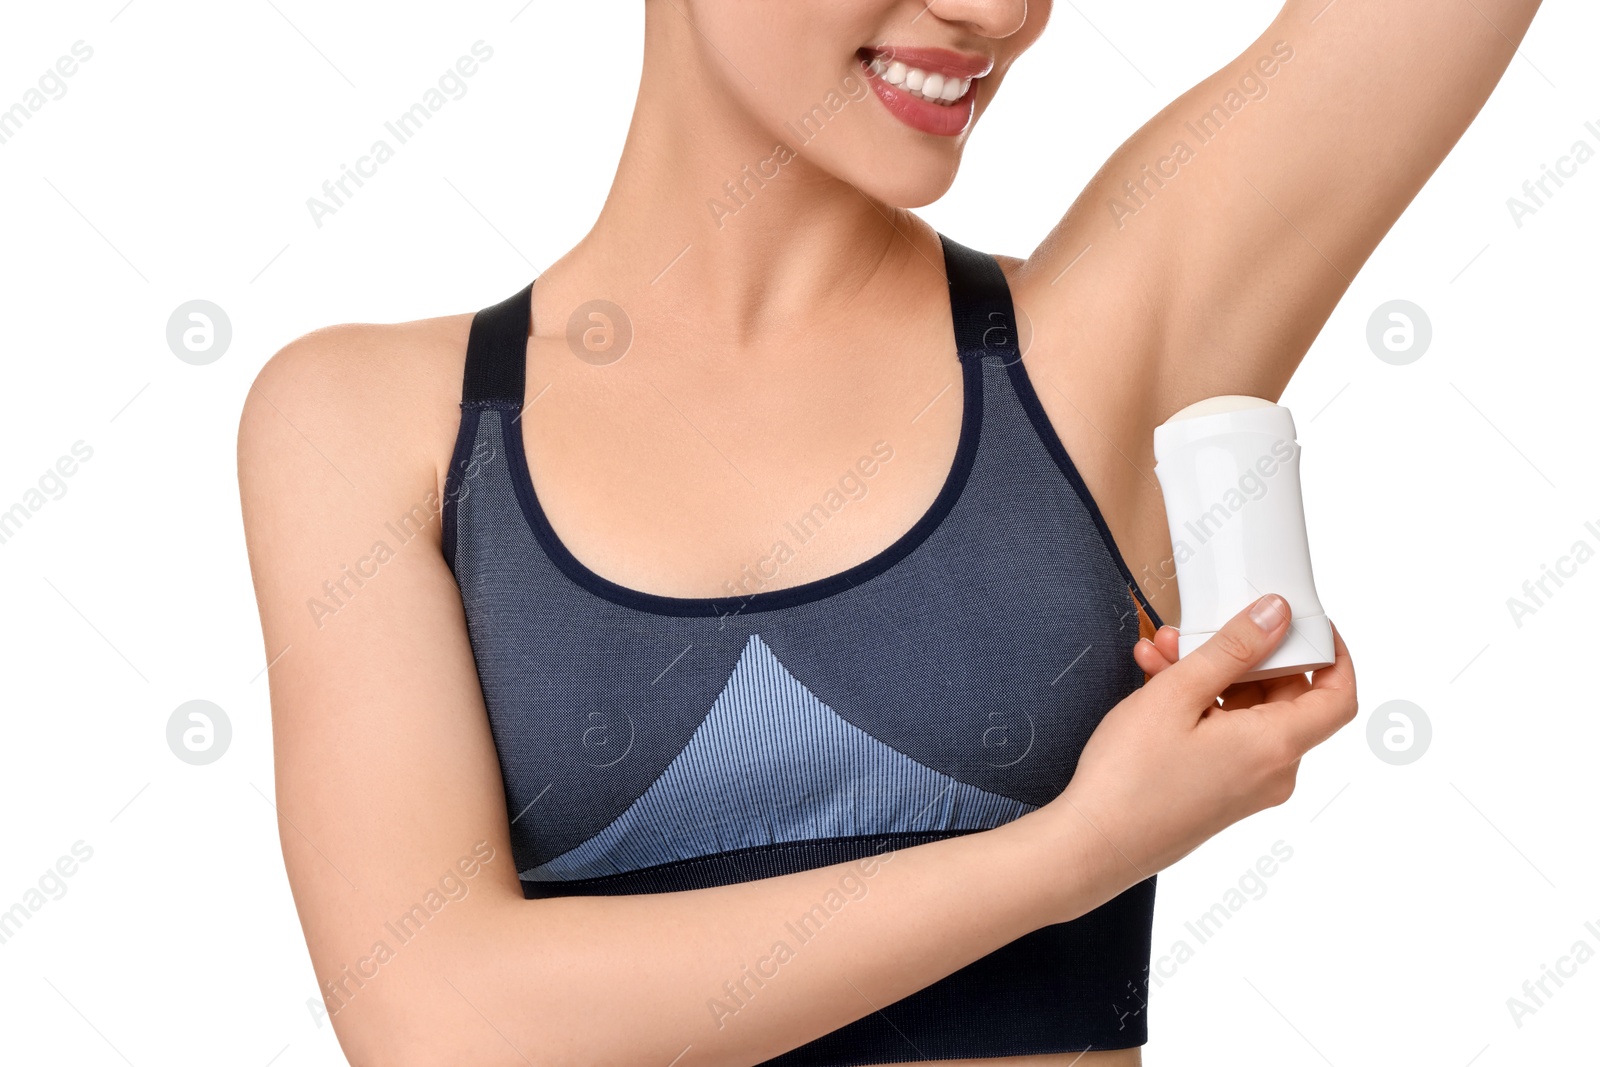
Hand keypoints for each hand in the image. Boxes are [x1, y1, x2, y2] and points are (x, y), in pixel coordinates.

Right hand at [1046, 594, 1356, 888]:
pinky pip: (1226, 736)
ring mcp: (1247, 786)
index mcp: (1274, 747)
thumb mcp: (1178, 694)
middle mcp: (1272, 772)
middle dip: (1242, 655)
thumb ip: (1233, 649)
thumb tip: (1277, 615)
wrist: (1094, 845)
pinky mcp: (1222, 792)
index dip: (1332, 654)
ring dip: (1210, 677)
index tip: (1305, 624)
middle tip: (1201, 630)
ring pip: (1246, 713)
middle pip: (1285, 697)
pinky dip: (1200, 707)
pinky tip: (1155, 683)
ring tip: (1160, 654)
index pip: (1338, 696)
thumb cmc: (1130, 779)